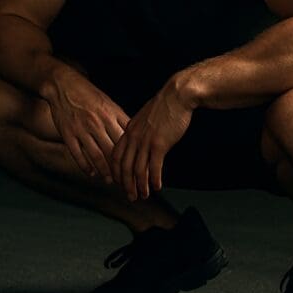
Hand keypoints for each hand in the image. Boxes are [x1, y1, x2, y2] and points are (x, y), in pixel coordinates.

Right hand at [44, 67, 129, 182]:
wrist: (62, 85)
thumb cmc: (88, 94)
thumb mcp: (108, 102)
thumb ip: (120, 117)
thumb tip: (133, 133)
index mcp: (110, 114)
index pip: (124, 140)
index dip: (131, 155)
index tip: (137, 166)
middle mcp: (97, 123)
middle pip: (112, 151)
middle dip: (120, 167)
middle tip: (126, 179)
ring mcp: (81, 129)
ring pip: (96, 155)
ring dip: (104, 171)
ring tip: (110, 180)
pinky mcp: (68, 134)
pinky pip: (78, 154)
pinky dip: (85, 166)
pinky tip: (91, 173)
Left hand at [111, 77, 194, 200]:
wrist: (177, 96)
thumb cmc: (163, 107)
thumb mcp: (144, 118)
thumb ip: (138, 131)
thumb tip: (137, 144)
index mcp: (128, 131)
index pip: (116, 156)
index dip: (116, 172)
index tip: (120, 182)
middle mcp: (134, 137)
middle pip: (124, 167)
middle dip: (126, 184)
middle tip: (130, 196)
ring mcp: (146, 141)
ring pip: (138, 170)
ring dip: (140, 186)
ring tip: (144, 195)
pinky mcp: (159, 144)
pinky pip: (154, 168)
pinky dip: (154, 180)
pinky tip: (157, 187)